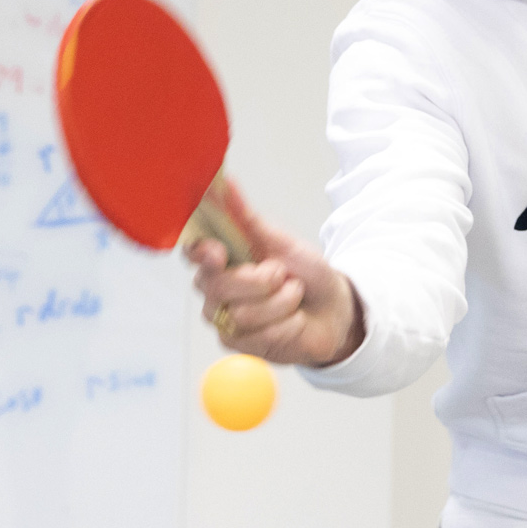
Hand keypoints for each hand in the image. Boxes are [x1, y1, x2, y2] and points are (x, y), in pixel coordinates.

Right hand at [186, 183, 366, 366]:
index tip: (218, 252)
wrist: (333, 309)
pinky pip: (258, 336)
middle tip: (282, 274)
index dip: (200, 252)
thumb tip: (226, 183)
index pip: (193, 252)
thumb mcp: (281, 241)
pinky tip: (295, 321)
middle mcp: (215, 287)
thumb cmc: (306, 272)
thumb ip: (247, 217)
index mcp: (221, 257)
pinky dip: (287, 325)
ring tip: (294, 295)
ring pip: (242, 314)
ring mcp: (224, 318)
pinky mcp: (238, 344)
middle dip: (260, 280)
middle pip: (217, 285)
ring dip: (282, 302)